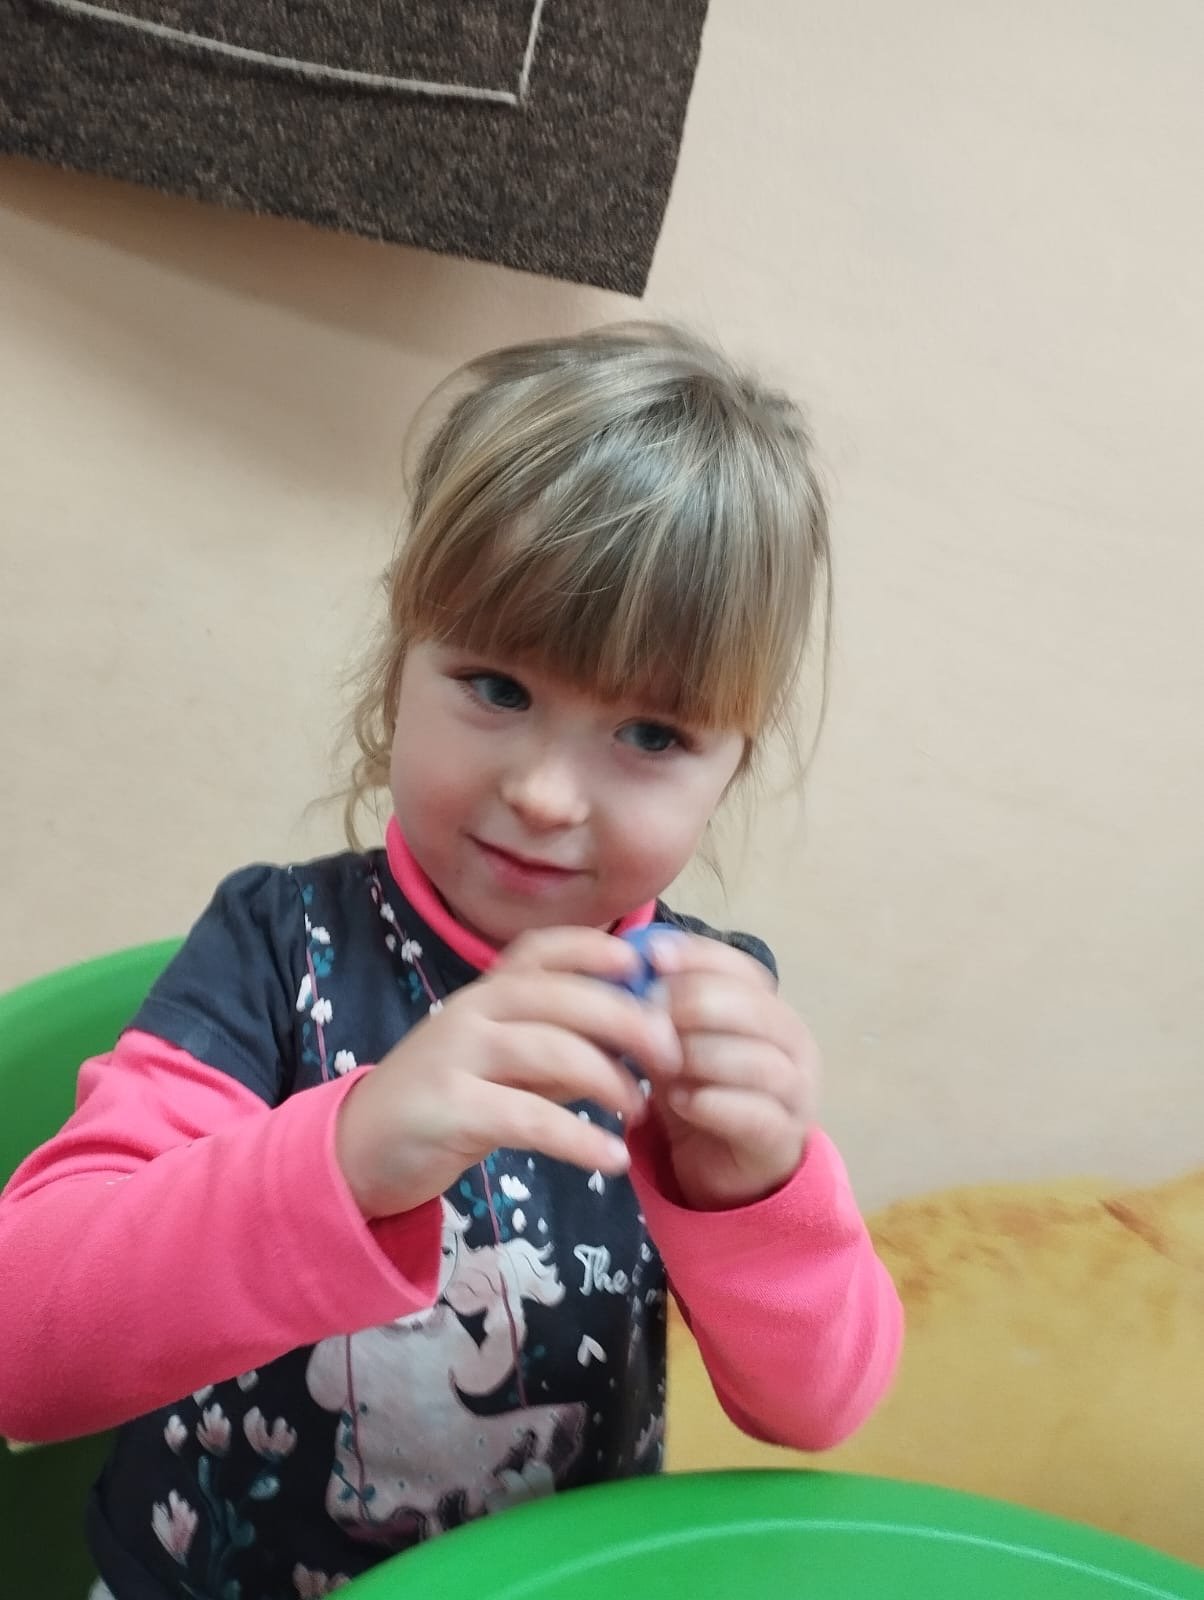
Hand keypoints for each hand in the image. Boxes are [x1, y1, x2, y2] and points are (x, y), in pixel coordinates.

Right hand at [335, 927, 682, 1219]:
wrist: (364, 1147)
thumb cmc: (452, 1098)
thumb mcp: (509, 1064)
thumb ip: (563, 1046)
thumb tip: (642, 1034)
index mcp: (489, 991)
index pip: (545, 948)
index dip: (598, 949)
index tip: (644, 968)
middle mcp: (473, 1010)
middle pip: (563, 996)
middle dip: (628, 1021)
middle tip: (672, 1055)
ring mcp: (458, 1055)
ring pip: (552, 1050)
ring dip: (610, 1080)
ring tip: (640, 1110)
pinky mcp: (450, 1108)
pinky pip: (529, 1117)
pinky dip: (580, 1138)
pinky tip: (612, 1158)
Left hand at [641, 934, 817, 1209]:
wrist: (723, 1168)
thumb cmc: (702, 1093)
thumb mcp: (677, 1044)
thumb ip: (662, 1011)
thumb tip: (631, 968)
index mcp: (772, 1011)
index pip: (743, 969)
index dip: (699, 957)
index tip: (653, 956)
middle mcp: (794, 1045)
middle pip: (753, 1009)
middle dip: (694, 1005)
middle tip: (648, 1015)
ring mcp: (797, 1093)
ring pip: (759, 1062)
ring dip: (701, 1057)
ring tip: (660, 1064)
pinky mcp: (783, 1138)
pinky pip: (755, 1115)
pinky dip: (712, 1103)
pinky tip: (677, 1100)